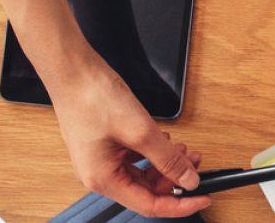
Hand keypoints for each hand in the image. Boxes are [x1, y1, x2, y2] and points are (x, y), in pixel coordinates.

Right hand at [50, 63, 211, 216]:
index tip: (201, 197)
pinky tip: (164, 139)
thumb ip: (168, 159)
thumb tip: (188, 179)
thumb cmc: (91, 98)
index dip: (179, 204)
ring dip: (165, 164)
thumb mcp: (140, 132)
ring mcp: (101, 159)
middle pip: (146, 190)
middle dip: (174, 178)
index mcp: (102, 179)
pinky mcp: (105, 144)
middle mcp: (99, 174)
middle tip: (195, 164)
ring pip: (142, 173)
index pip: (149, 205)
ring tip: (183, 149)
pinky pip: (134, 158)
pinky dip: (153, 152)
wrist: (73, 70)